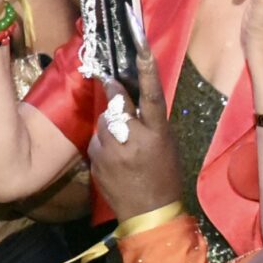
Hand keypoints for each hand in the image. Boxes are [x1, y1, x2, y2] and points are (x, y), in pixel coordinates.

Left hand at [84, 53, 183, 220]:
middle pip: (116, 106)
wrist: (149, 214)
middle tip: (114, 93)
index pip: (152, 96)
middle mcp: (133, 139)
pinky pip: (95, 141)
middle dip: (114, 98)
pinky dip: (101, 144)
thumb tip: (134, 103)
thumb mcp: (167, 147)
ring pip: (102, 123)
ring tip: (121, 145)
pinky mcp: (96, 161)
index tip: (142, 49)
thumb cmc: (164, 177)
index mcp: (158, 134)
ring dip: (108, 127)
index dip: (147, 71)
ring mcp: (111, 151)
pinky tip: (113, 159)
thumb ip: (151, 124)